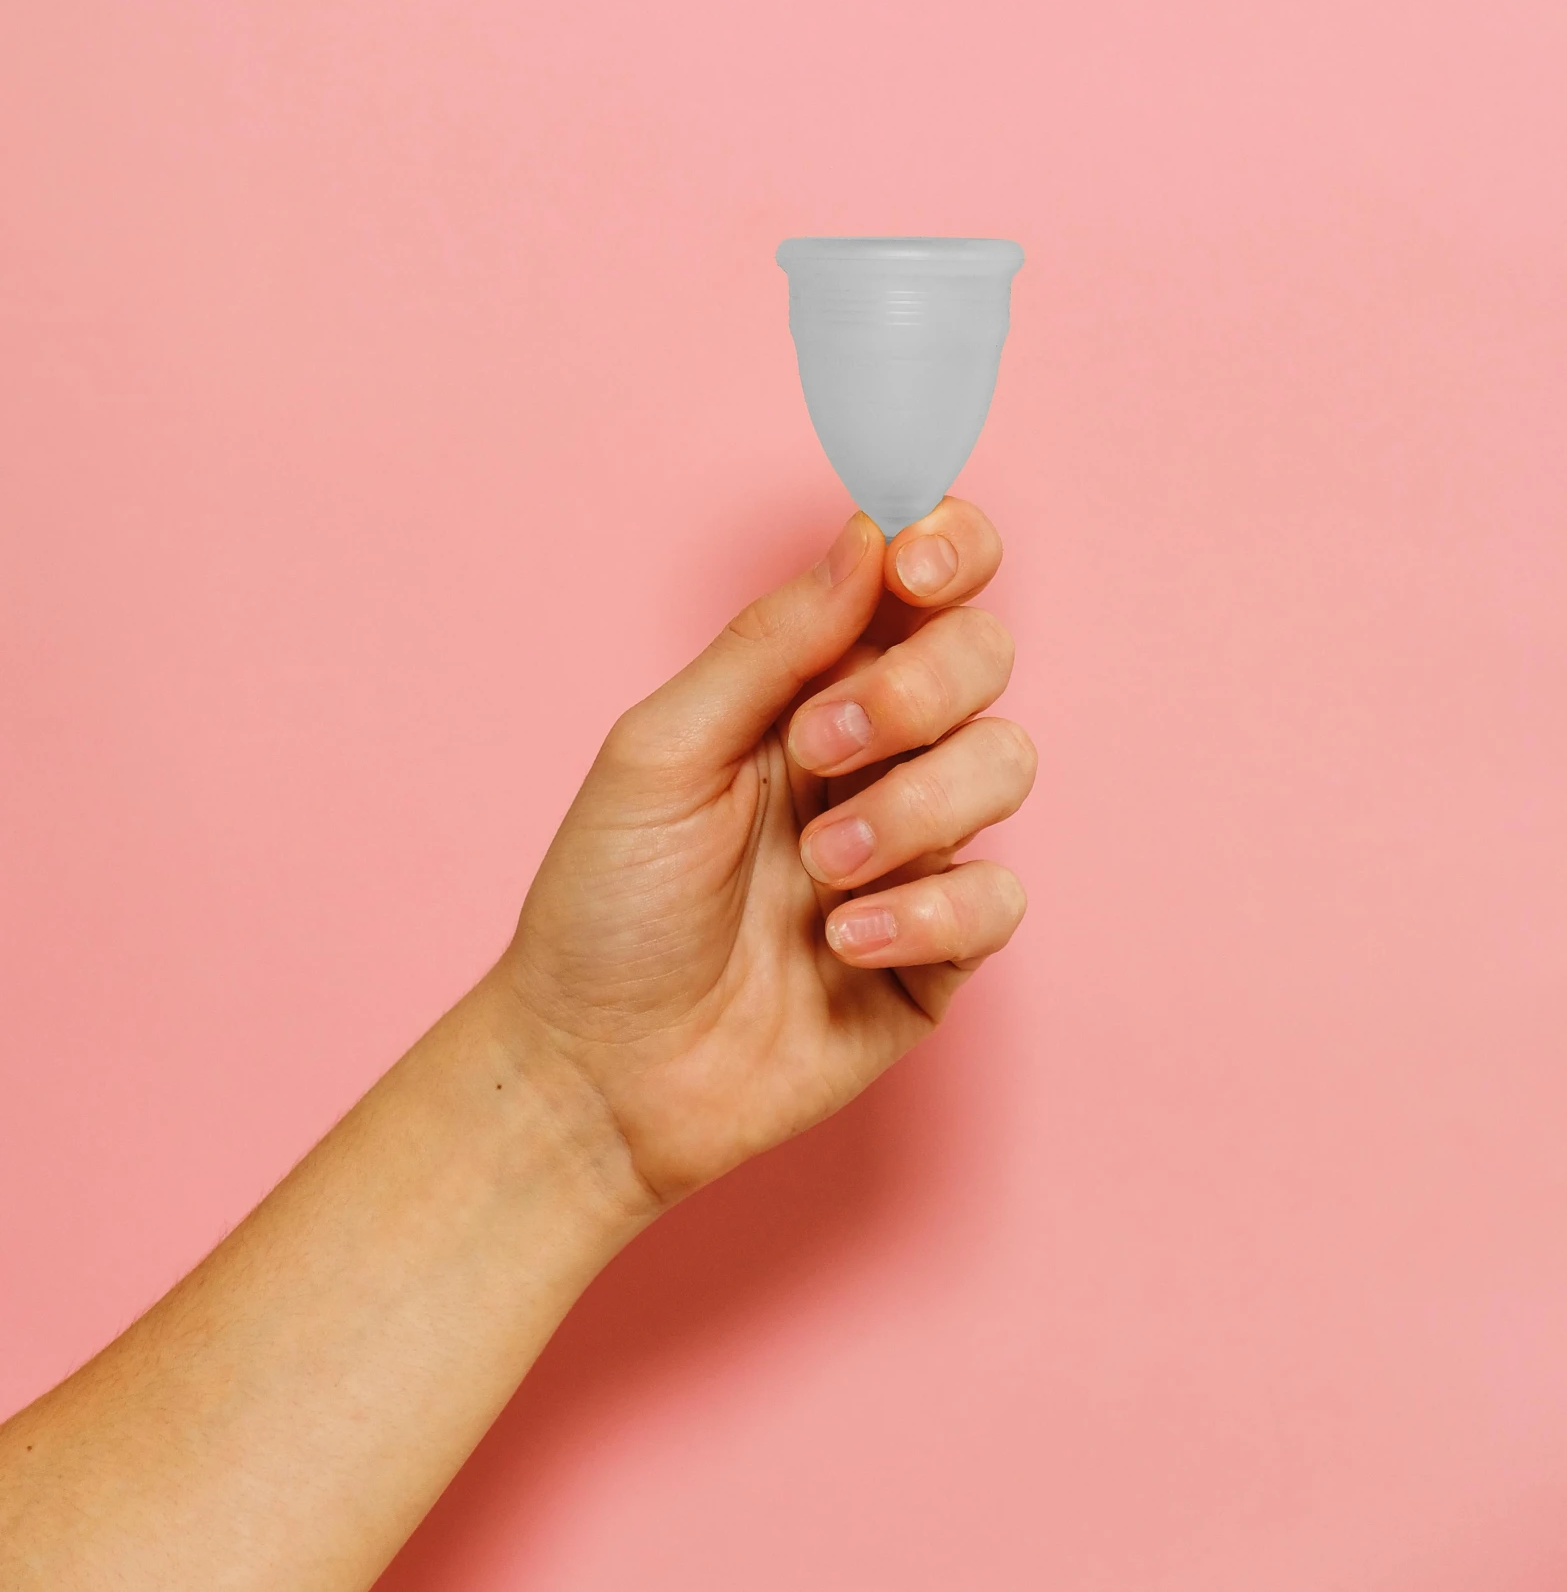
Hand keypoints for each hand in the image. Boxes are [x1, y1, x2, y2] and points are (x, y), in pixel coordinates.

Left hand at [504, 499, 1032, 1210]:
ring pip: (1006, 764)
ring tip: (820, 870)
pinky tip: (842, 944)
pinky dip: (925, 915)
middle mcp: (877, 752)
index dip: (946, 546)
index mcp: (809, 684)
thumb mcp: (661, 752)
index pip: (920, 580)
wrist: (599, 1070)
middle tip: (816, 749)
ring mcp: (917, 849)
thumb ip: (768, 645)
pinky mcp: (942, 950)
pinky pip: (1001, 898)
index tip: (913, 562)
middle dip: (915, 692)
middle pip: (983, 655)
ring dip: (912, 810)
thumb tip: (866, 537)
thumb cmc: (609, 903)